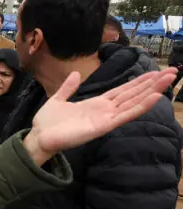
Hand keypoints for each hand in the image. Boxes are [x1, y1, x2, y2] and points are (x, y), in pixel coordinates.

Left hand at [23, 69, 175, 165]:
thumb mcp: (58, 99)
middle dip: (152, 83)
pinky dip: (140, 107)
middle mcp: (105, 111)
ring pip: (134, 102)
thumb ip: (69, 87)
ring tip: (169, 79)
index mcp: (96, 104)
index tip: (155, 71)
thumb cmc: (47, 123)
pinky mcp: (103, 127)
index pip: (123, 90)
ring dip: (152, 91)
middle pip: (133, 94)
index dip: (139, 81)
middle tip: (172, 72)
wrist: (38, 137)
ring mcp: (106, 119)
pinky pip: (125, 115)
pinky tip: (154, 97)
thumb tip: (76, 73)